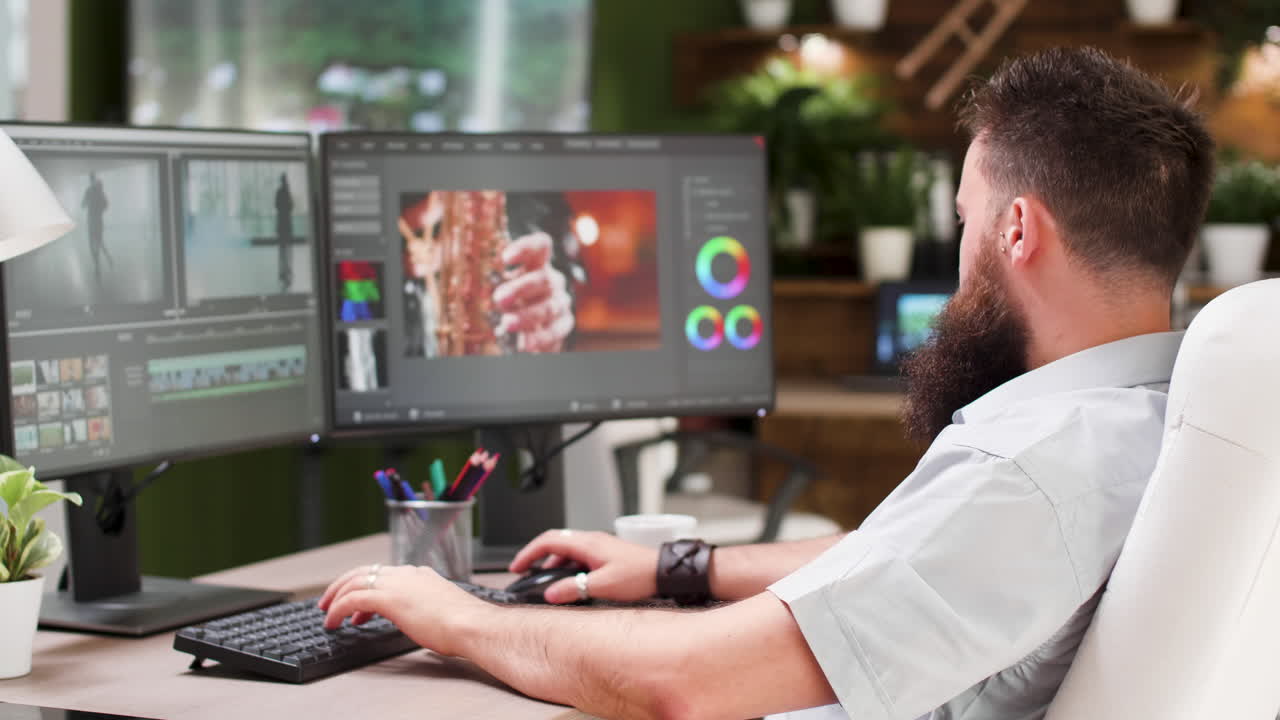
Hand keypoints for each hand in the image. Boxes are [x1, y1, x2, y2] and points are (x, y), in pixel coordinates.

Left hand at [318, 564, 489, 657]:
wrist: (472, 625)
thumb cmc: (465, 624)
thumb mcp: (442, 611)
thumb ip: (428, 610)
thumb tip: (423, 621)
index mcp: (421, 575)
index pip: (384, 573)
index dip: (366, 585)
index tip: (357, 603)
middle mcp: (407, 574)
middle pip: (364, 571)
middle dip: (343, 585)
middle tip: (330, 601)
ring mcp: (397, 583)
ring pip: (355, 580)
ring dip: (336, 595)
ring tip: (328, 613)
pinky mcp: (388, 597)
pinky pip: (353, 599)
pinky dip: (338, 608)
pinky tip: (334, 621)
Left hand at [493, 232, 572, 351]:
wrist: (531, 325)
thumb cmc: (510, 298)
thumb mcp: (500, 284)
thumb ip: (491, 279)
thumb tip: (465, 277)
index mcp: (537, 263)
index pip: (539, 246)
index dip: (525, 248)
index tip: (505, 257)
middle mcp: (552, 281)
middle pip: (542, 280)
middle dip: (520, 289)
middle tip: (499, 298)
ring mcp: (560, 304)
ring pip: (548, 308)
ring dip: (527, 316)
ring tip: (507, 323)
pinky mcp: (563, 326)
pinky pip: (554, 332)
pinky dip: (538, 339)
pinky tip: (523, 345)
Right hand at [509, 529, 658, 603]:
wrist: (664, 572)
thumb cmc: (640, 575)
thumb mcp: (603, 586)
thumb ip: (574, 589)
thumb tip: (551, 593)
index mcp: (587, 544)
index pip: (549, 541)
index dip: (529, 553)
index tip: (517, 566)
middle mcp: (592, 541)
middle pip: (555, 542)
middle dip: (536, 556)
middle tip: (524, 570)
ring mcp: (599, 546)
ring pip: (567, 550)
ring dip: (553, 563)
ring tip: (545, 581)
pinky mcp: (606, 555)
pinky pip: (579, 556)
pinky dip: (567, 567)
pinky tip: (569, 582)